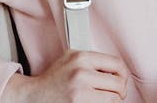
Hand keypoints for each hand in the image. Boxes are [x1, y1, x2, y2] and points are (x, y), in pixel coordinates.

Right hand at [0, 49, 128, 102]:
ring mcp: (80, 90)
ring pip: (114, 98)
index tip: (120, 80)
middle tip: (116, 93)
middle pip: (119, 83)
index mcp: (82, 57)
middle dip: (120, 90)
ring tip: (106, 99)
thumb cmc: (53, 78)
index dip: (123, 74)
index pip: (117, 64)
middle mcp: (81, 72)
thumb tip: (116, 68)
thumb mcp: (70, 58)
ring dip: (113, 100)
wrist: (33, 96)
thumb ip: (92, 59)